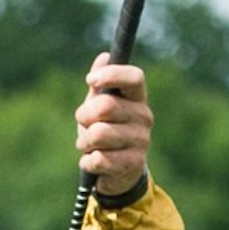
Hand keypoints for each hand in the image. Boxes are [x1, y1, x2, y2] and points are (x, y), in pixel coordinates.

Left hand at [76, 56, 153, 198]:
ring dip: (85, 141)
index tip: (90, 80)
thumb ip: (101, 83)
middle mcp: (144, 117)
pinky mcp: (133, 164)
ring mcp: (141, 141)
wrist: (119, 172)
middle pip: (105, 106)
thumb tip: (104, 57)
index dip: (111, 75)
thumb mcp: (101, 105)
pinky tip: (93, 161)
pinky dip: (88, 161)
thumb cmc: (107, 130)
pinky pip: (98, 159)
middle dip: (84, 115)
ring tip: (89, 145)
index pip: (134, 77)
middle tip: (84, 123)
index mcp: (138, 98)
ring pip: (98, 134)